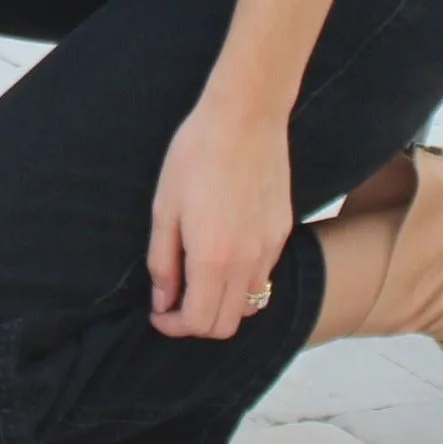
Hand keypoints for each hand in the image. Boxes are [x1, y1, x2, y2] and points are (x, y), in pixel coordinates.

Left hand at [147, 97, 293, 339]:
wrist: (246, 117)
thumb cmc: (196, 155)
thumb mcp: (165, 207)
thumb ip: (163, 261)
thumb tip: (163, 300)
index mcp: (213, 258)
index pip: (199, 322)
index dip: (174, 326)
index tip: (159, 313)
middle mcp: (247, 262)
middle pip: (227, 325)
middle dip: (197, 323)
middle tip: (176, 301)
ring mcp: (270, 248)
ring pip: (250, 304)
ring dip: (223, 305)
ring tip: (202, 281)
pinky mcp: (283, 232)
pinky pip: (264, 275)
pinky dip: (243, 282)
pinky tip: (225, 254)